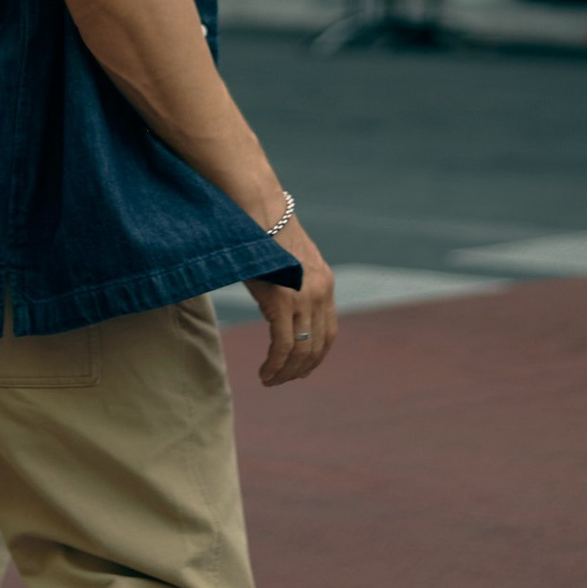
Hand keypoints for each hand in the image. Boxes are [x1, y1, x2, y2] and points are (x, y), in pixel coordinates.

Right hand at [246, 218, 335, 385]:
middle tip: (280, 380)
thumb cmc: (264, 230)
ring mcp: (303, 298)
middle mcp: (320, 292)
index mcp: (325, 283)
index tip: (299, 370)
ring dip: (284, 372)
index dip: (316, 357)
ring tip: (269, 380)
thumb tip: (281, 302)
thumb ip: (293, 282)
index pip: (329, 333)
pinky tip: (264, 373)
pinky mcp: (283, 301)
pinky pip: (283, 346)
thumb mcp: (288, 260)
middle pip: (317, 347)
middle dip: (299, 370)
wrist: (257, 206)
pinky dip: (274, 365)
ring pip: (300, 351)